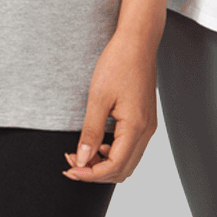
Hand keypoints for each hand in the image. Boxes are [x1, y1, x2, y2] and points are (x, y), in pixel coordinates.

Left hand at [63, 32, 158, 182]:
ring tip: (81, 152)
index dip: (89, 174)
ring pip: (128, 161)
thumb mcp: (98, 98)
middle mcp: (146, 129)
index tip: (69, 170)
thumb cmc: (120, 62)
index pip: (113, 166)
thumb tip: (82, 160)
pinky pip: (131, 147)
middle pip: (123, 170)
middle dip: (96, 173)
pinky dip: (113, 153)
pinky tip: (97, 142)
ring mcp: (148, 125)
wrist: (138, 41)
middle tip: (72, 163)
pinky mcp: (145, 119)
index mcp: (135, 126)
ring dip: (104, 164)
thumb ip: (90, 132)